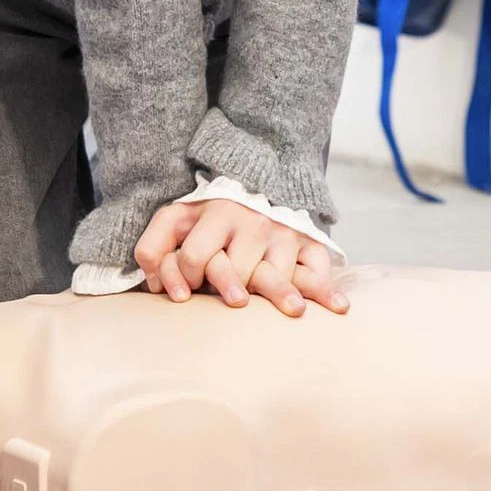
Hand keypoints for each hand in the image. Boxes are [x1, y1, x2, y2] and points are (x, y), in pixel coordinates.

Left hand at [134, 194, 347, 316]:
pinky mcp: (310, 242)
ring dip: (279, 299)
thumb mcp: (176, 218)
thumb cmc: (209, 216)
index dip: (186, 277)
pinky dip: (327, 292)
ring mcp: (284, 233)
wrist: (257, 178)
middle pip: (239, 273)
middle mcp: (253, 222)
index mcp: (216, 213)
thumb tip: (155, 287)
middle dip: (231, 290)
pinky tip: (337, 309)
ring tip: (286, 311)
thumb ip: (153, 246)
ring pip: (278, 277)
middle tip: (233, 301)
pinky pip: (320, 271)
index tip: (186, 292)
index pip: (195, 255)